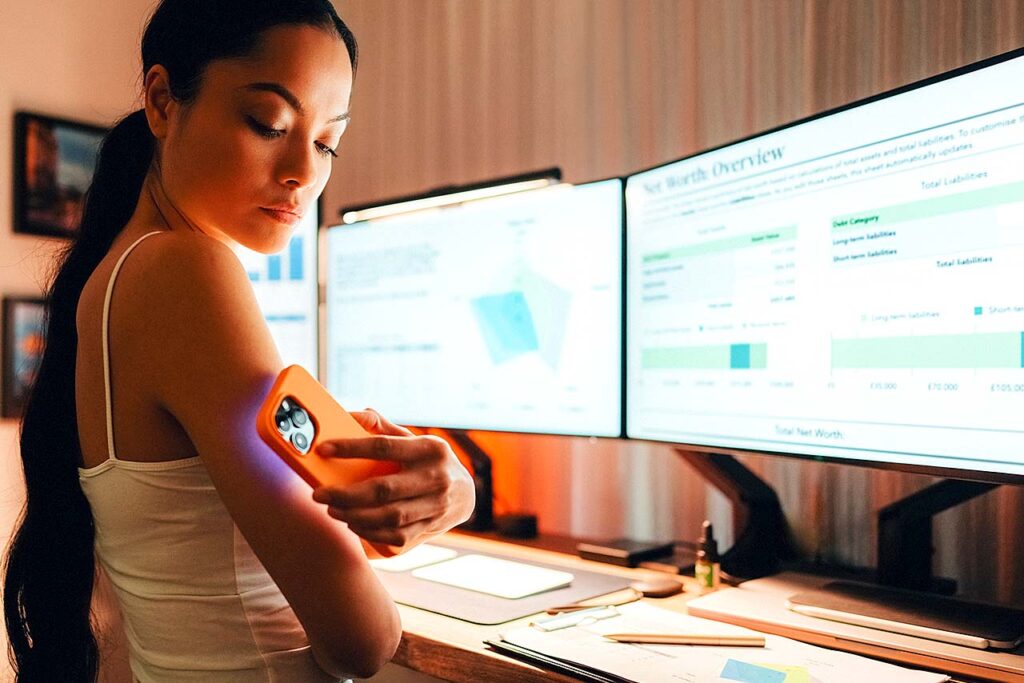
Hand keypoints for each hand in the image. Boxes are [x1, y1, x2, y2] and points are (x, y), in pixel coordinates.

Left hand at [311, 409, 474, 555]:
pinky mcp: (431, 527)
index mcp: (429, 449)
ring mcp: (437, 505)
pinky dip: (370, 533)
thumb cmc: (430, 462)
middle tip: (319, 494)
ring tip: (332, 509)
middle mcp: (436, 477)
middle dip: (346, 494)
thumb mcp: (414, 440)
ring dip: (354, 516)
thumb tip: (354, 414)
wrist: (466, 494)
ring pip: (389, 516)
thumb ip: (384, 428)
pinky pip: (396, 536)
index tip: (323, 449)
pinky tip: (352, 524)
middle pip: (384, 489)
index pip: (384, 447)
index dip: (352, 448)